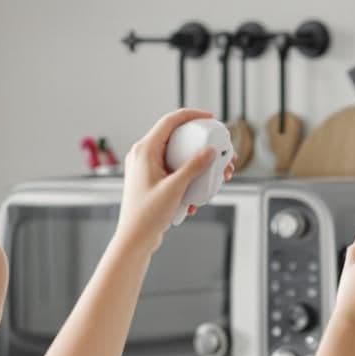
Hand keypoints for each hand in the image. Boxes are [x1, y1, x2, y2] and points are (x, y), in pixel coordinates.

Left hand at [118, 109, 221, 247]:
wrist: (134, 239)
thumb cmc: (146, 216)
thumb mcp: (175, 188)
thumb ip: (194, 167)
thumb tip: (209, 151)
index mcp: (144, 150)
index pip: (170, 121)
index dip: (192, 116)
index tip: (210, 119)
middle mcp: (143, 155)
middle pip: (176, 138)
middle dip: (201, 145)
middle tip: (220, 153)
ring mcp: (146, 167)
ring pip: (177, 156)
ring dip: (197, 164)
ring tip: (214, 177)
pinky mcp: (151, 180)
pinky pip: (174, 170)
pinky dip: (188, 178)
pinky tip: (196, 198)